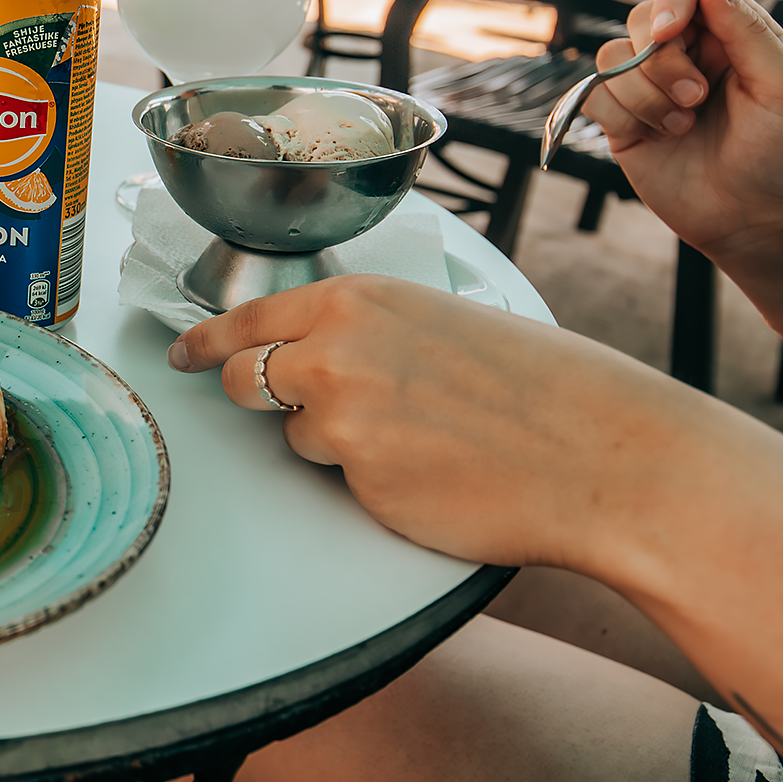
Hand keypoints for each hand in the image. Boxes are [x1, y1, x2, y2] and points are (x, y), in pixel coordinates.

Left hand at [165, 276, 727, 574]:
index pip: (246, 319)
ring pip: (294, 437)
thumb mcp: (437, 321)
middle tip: (314, 405)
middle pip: (244, 381)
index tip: (181, 354)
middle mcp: (333, 352)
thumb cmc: (540, 387)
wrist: (601, 453)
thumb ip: (363, 329)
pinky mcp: (360, 481)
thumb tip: (311, 346)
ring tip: (420, 435)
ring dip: (333, 442)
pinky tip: (431, 469)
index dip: (205, 342)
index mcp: (355, 300)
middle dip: (265, 396)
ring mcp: (340, 420)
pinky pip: (339, 480)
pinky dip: (370, 479)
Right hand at [582, 0, 782, 279]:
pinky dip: (623, 116)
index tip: (669, 31)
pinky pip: (594, 95)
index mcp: (730, 35)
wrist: (758, 223)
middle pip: (640, 18)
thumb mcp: (781, 86)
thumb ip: (747, 29)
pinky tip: (658, 137)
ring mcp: (650, 88)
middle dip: (661, 60)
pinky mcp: (623, 122)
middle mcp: (687, 55)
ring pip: (611, 57)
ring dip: (645, 94)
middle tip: (697, 97)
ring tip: (684, 125)